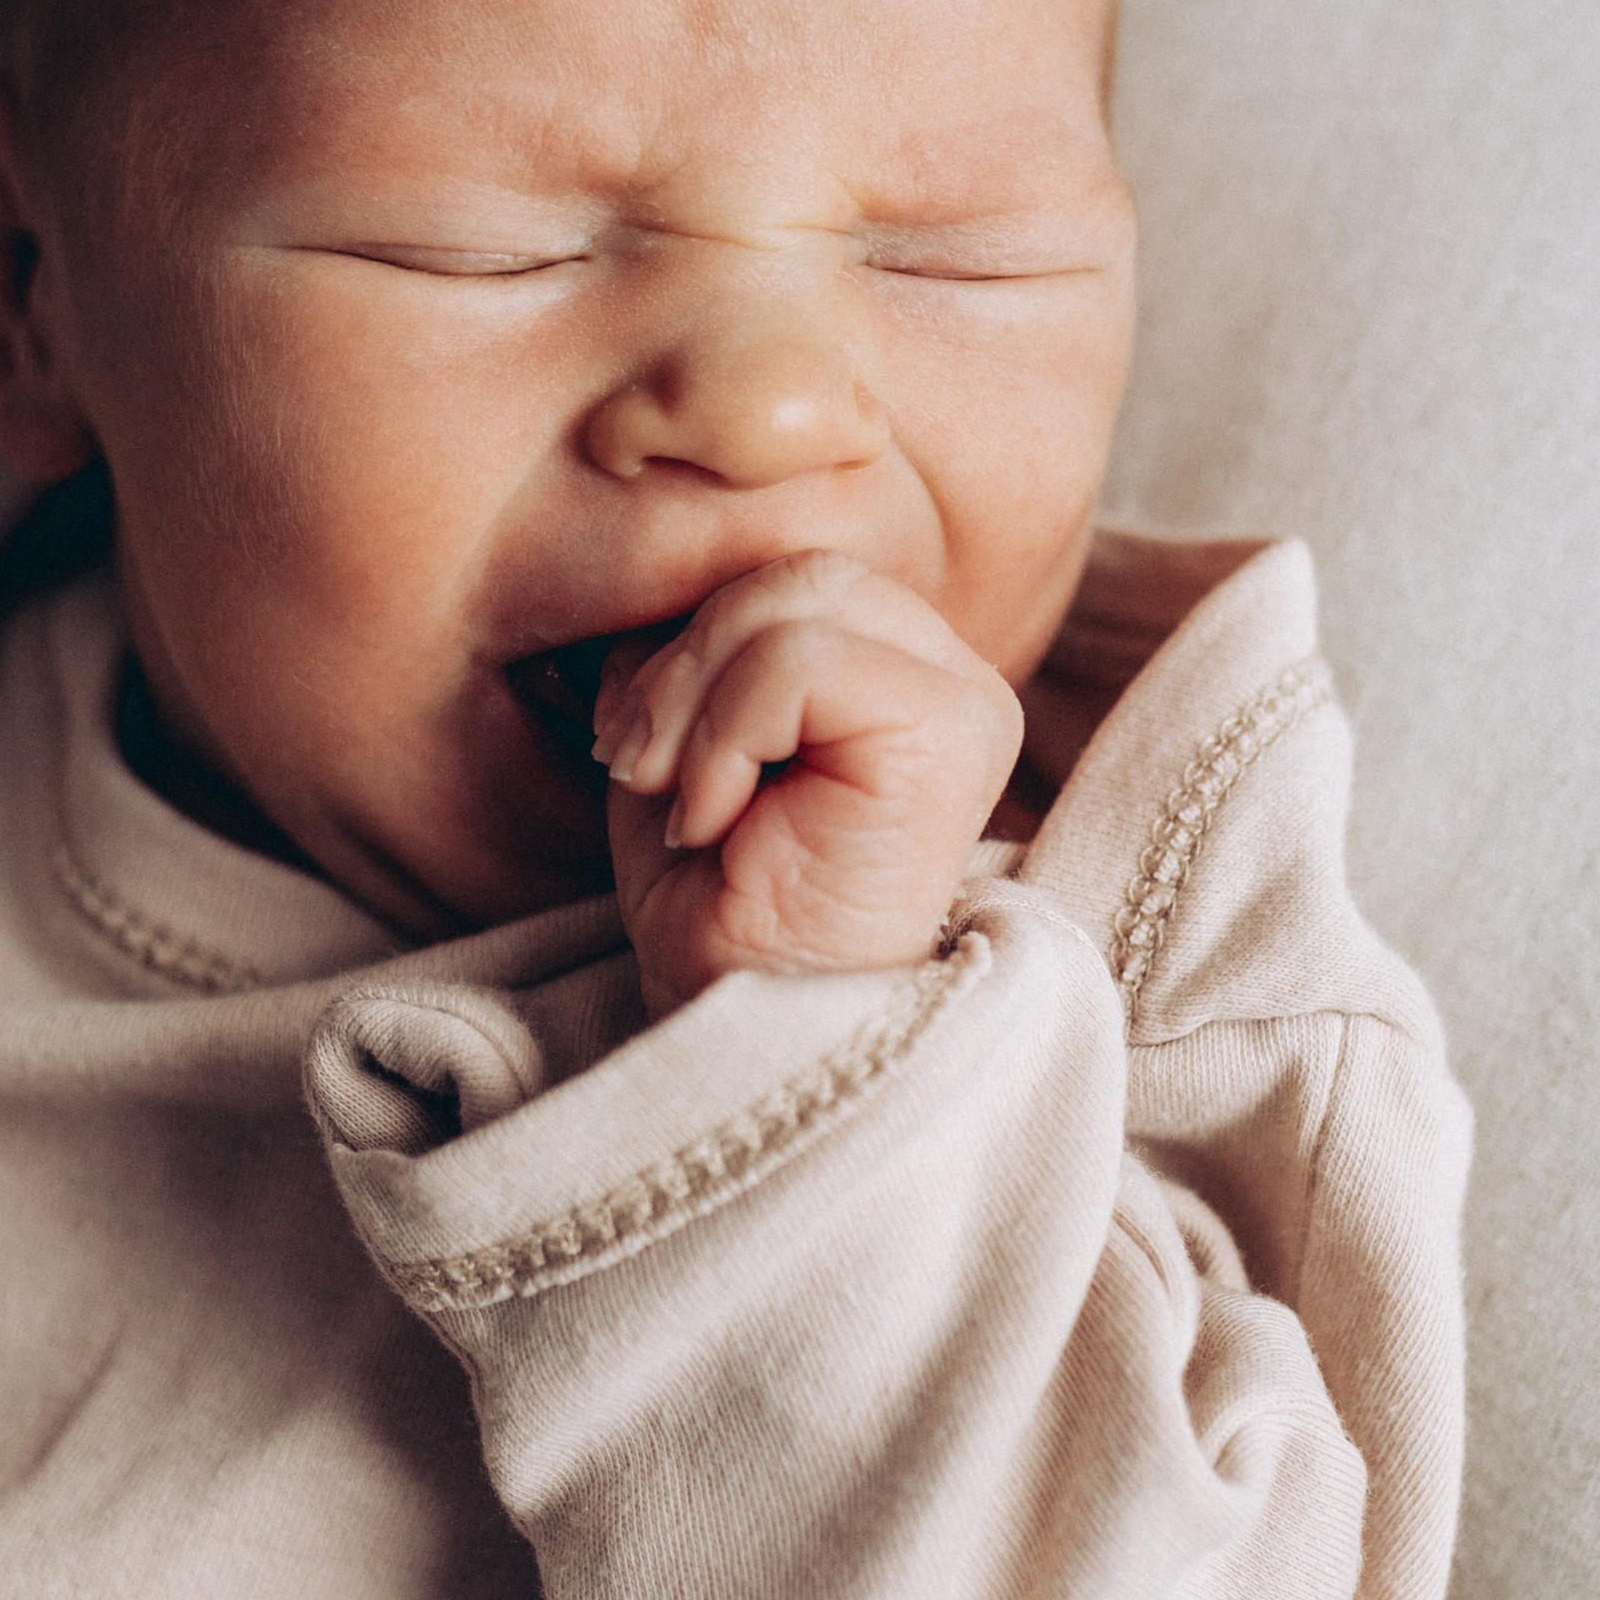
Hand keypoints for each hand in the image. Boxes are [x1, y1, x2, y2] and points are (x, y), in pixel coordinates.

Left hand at [595, 554, 1023, 1020]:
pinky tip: (722, 822)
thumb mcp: (681, 744)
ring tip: (687, 804)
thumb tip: (657, 577)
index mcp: (890, 666)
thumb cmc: (716, 908)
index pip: (777, 574)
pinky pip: (802, 659)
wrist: (740, 1029)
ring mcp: (964, 700)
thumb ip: (693, 647)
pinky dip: (726, 735)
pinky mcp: (954, 734)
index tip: (636, 755)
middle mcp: (946, 673)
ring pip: (794, 599)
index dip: (685, 643)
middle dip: (683, 665)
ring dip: (697, 705)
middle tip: (643, 773)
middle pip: (792, 570)